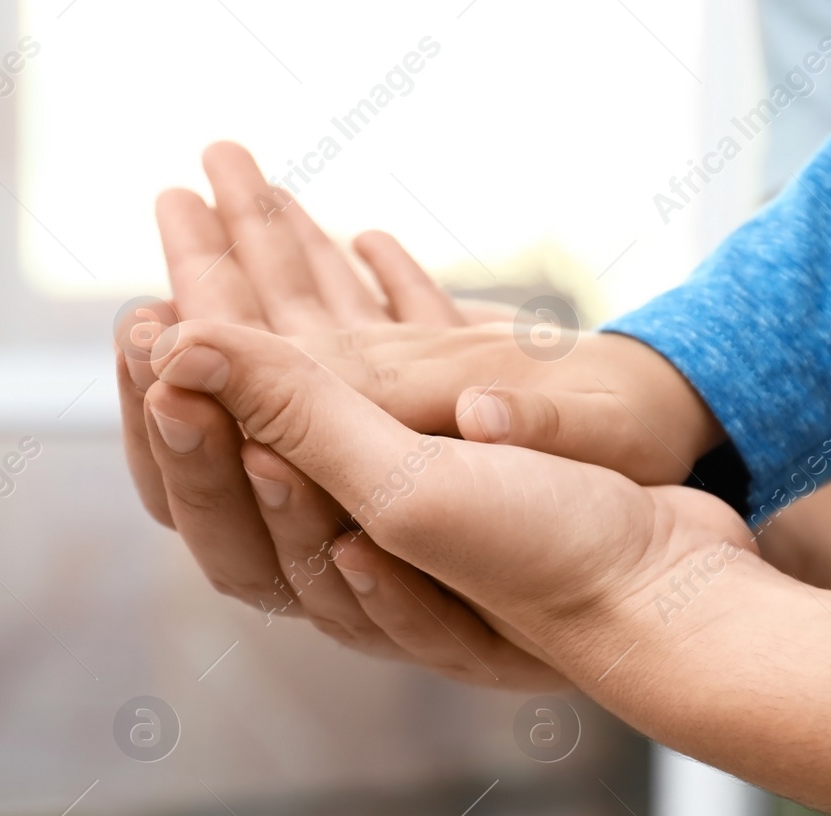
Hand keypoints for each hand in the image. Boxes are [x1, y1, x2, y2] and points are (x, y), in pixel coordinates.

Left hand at [120, 143, 720, 685]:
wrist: (678, 583)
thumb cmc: (547, 557)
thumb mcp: (406, 488)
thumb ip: (296, 418)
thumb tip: (180, 347)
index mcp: (318, 556)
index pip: (210, 491)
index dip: (171, 412)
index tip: (152, 327)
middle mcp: (353, 534)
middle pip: (250, 433)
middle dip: (208, 344)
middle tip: (169, 260)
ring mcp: (412, 493)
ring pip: (320, 389)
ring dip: (279, 306)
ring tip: (243, 218)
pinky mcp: (465, 456)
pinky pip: (394, 371)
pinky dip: (369, 306)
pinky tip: (364, 250)